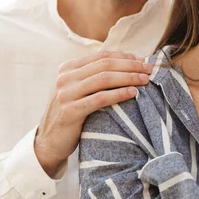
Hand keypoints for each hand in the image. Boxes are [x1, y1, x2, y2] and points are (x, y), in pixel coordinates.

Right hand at [34, 51, 151, 176]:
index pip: (102, 56)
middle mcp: (65, 77)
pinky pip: (100, 98)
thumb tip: (127, 62)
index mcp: (67, 68)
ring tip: (144, 80)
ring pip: (104, 79)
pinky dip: (119, 94)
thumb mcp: (77, 89)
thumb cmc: (71, 113)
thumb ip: (94, 76)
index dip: (125, 56)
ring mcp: (66, 94)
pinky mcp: (70, 111)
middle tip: (148, 69)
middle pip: (105, 65)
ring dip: (128, 77)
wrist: (49, 142)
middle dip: (130, 65)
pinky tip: (133, 93)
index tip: (142, 59)